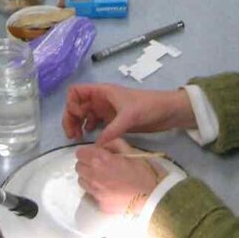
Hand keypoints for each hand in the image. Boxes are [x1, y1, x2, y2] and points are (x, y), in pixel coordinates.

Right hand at [62, 83, 193, 146]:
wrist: (167, 111)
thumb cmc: (148, 106)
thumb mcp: (130, 117)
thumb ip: (112, 130)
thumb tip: (96, 146)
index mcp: (102, 91)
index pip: (76, 92)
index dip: (72, 104)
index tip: (80, 117)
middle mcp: (101, 100)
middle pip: (76, 106)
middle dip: (71, 118)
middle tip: (72, 135)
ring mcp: (106, 110)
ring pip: (83, 116)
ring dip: (78, 125)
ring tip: (78, 138)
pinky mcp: (112, 121)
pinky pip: (94, 124)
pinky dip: (88, 130)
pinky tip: (91, 139)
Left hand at [75, 138, 165, 214]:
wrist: (154, 197)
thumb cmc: (145, 171)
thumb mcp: (131, 150)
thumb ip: (113, 144)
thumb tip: (102, 145)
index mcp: (101, 160)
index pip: (80, 153)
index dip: (88, 151)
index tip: (95, 153)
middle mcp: (94, 176)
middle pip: (78, 167)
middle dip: (87, 163)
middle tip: (100, 164)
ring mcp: (96, 192)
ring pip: (82, 181)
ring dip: (89, 177)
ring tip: (104, 177)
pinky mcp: (100, 205)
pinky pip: (92, 194)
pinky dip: (97, 190)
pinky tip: (110, 189)